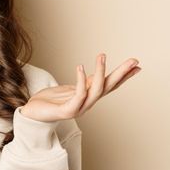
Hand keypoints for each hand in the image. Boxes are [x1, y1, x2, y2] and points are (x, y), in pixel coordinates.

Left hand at [20, 54, 141, 122]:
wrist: (32, 113)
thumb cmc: (51, 100)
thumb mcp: (71, 88)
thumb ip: (86, 83)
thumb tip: (100, 72)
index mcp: (89, 97)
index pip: (110, 85)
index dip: (124, 76)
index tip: (137, 66)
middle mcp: (87, 103)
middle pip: (108, 87)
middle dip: (122, 74)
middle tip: (133, 60)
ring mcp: (78, 108)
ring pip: (95, 90)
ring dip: (100, 72)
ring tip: (102, 55)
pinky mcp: (66, 111)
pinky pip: (78, 95)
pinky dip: (81, 81)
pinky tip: (80, 67)